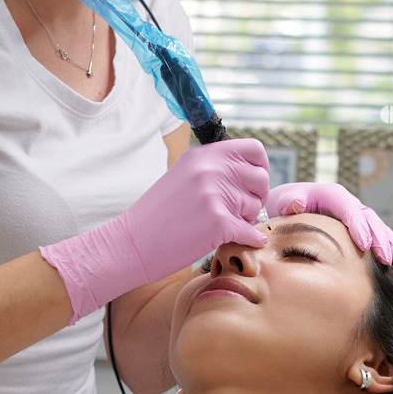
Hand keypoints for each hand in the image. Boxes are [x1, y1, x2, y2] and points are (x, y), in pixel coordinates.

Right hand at [40, 139, 269, 324]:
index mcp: (204, 155)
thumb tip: (254, 173)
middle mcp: (211, 169)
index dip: (260, 167)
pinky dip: (250, 240)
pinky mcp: (219, 222)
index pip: (254, 149)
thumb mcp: (184, 176)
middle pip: (261, 179)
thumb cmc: (158, 215)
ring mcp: (215, 194)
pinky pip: (251, 232)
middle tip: (240, 211)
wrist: (131, 244)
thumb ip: (215, 169)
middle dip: (255, 198)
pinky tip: (243, 241)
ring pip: (256, 207)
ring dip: (246, 220)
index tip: (252, 184)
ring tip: (221, 225)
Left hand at [265, 182, 392, 269]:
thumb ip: (289, 200)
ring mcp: (359, 220)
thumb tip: (297, 202)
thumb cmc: (283, 206)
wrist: (286, 211)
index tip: (365, 244)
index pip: (349, 209)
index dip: (358, 225)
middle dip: (382, 240)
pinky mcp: (364, 233)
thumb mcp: (282, 199)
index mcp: (333, 195)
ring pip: (382, 232)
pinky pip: (384, 242)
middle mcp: (350, 206)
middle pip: (371, 221)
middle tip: (390, 260)